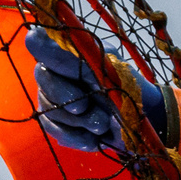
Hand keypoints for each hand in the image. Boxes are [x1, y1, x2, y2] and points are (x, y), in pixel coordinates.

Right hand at [27, 26, 175, 152]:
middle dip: (65, 95)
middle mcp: (55, 71)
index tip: (66, 67)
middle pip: (43, 76)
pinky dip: (75, 136)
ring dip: (78, 120)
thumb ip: (82, 60)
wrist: (140, 120)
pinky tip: (93, 139)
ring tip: (102, 125)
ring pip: (49, 106)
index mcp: (70, 51)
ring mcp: (52, 97)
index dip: (45, 50)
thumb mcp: (111, 71)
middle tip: (87, 107)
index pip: (40, 40)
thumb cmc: (127, 87)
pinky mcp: (55, 122)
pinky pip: (54, 129)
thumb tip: (41, 43)